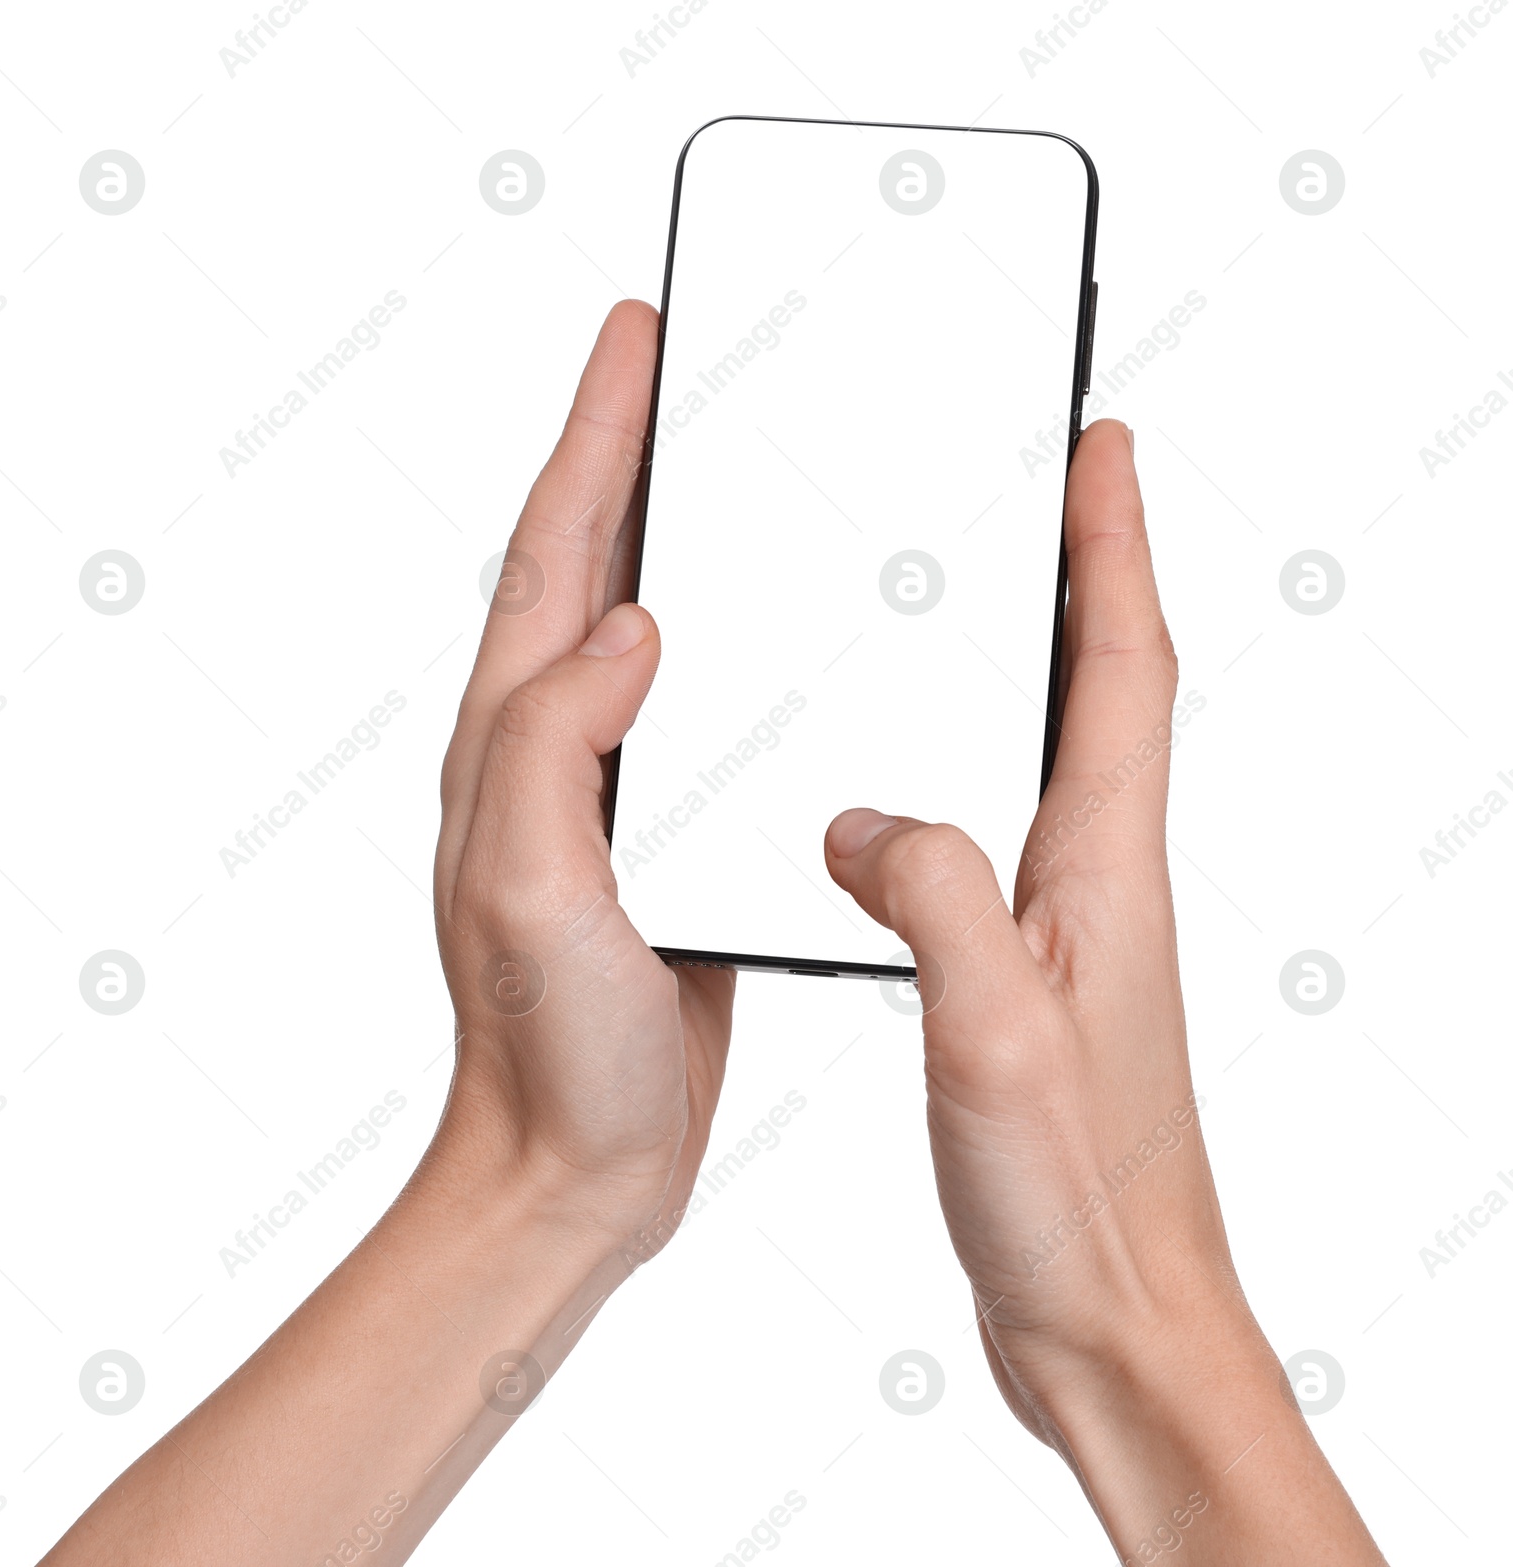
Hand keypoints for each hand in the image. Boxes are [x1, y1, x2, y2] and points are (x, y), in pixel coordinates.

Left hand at [430, 299, 734, 1252]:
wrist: (577, 1169)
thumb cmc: (547, 1052)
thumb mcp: (532, 890)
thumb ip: (556, 745)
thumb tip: (629, 624)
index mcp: (515, 743)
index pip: (555, 550)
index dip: (595, 432)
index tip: (636, 337)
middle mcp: (555, 751)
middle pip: (594, 563)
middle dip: (633, 451)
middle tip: (684, 365)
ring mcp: (611, 792)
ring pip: (649, 626)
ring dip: (682, 536)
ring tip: (735, 464)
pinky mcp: (665, 838)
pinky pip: (699, 708)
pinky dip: (733, 642)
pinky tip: (777, 632)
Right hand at [823, 421, 1384, 1562]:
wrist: (1113, 1326)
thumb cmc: (1077, 1201)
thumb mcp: (994, 1035)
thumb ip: (934, 899)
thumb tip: (862, 821)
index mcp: (1104, 871)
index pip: (1122, 668)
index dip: (1115, 546)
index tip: (1103, 447)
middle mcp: (1098, 884)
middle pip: (1102, 691)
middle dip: (1083, 575)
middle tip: (1050, 491)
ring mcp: (1068, 934)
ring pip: (1050, 763)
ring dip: (1029, 672)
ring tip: (971, 611)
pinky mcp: (1029, 985)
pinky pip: (997, 844)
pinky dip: (966, 784)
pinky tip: (904, 809)